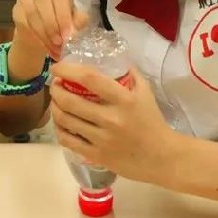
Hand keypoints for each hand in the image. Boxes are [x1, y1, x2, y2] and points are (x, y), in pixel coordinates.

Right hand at [12, 0, 87, 60]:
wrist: (45, 24)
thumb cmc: (63, 15)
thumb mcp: (76, 16)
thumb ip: (77, 21)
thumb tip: (73, 32)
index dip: (63, 13)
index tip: (68, 33)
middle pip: (42, 0)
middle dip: (52, 24)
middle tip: (60, 42)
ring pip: (32, 13)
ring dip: (44, 34)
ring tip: (55, 48)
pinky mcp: (16, 8)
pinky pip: (24, 23)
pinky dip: (37, 38)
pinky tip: (46, 47)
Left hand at [49, 63, 177, 184]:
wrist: (163, 158)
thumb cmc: (153, 122)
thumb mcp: (146, 93)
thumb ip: (130, 74)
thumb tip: (114, 59)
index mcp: (123, 100)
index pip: (89, 78)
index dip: (68, 70)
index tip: (57, 67)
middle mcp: (110, 118)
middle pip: (70, 101)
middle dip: (55, 90)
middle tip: (55, 85)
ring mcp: (102, 139)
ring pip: (65, 120)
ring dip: (54, 108)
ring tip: (55, 101)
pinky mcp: (97, 156)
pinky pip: (68, 141)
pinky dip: (59, 129)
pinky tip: (60, 123)